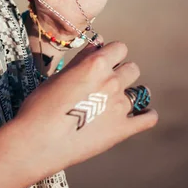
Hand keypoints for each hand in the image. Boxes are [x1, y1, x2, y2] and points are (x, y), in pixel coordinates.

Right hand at [15, 41, 157, 178]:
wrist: (38, 141)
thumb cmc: (42, 105)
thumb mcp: (59, 76)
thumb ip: (82, 60)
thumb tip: (96, 46)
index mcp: (96, 64)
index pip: (120, 48)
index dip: (112, 54)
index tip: (105, 61)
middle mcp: (112, 81)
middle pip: (132, 68)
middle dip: (122, 72)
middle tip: (109, 82)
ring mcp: (120, 106)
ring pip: (142, 90)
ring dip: (133, 91)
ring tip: (123, 98)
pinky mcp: (122, 130)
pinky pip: (148, 118)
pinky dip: (146, 115)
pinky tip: (141, 115)